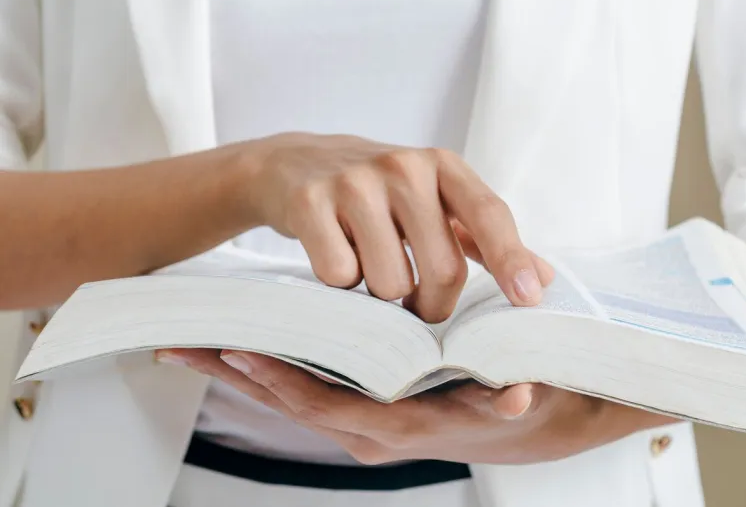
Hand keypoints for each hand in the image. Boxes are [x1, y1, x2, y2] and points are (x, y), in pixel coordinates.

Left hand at [157, 349, 677, 464]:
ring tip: (192, 341)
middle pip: (291, 402)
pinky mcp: (362, 405)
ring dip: (243, 370)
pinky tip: (243, 345)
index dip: (284, 382)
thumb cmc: (527, 400)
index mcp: (402, 427)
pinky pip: (305, 388)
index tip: (239, 351)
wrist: (539, 421)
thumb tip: (511, 395)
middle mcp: (373, 430)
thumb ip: (513, 399)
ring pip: (291, 396)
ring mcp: (363, 420)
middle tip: (181, 342)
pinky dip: (270, 369)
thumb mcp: (526, 399)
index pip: (328, 405)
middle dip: (237, 373)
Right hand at [239, 132, 551, 321]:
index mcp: (441, 166)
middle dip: (432, 306)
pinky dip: (339, 284)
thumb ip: (482, 239)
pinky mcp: (310, 201)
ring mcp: (354, 182)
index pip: (488, 213)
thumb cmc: (376, 193)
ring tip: (367, 265)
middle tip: (414, 303)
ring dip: (381, 295)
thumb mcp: (431, 201)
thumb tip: (543, 278)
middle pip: (442, 270)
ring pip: (390, 283)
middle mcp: (402, 166)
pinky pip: (340, 276)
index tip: (528, 300)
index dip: (511, 258)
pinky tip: (332, 254)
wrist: (292, 164)